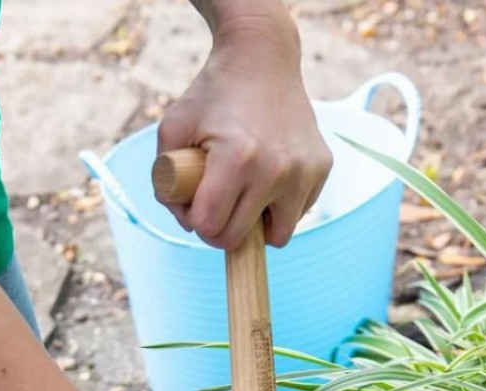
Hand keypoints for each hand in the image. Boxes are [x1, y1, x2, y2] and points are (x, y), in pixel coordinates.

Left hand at [157, 6, 331, 250]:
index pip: (210, 227)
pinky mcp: (322, 168)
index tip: (196, 205)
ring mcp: (304, 171)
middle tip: (218, 203)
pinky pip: (298, 213)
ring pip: (277, 237)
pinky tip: (271, 177)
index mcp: (236, 160)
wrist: (262, 57)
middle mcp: (276, 170)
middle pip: (239, 238)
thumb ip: (164, 181)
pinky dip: (281, 206)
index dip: (196, 222)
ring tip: (247, 194)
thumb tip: (187, 225)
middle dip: (221, 229)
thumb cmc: (212, 95)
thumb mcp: (173, 128)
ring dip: (258, 226)